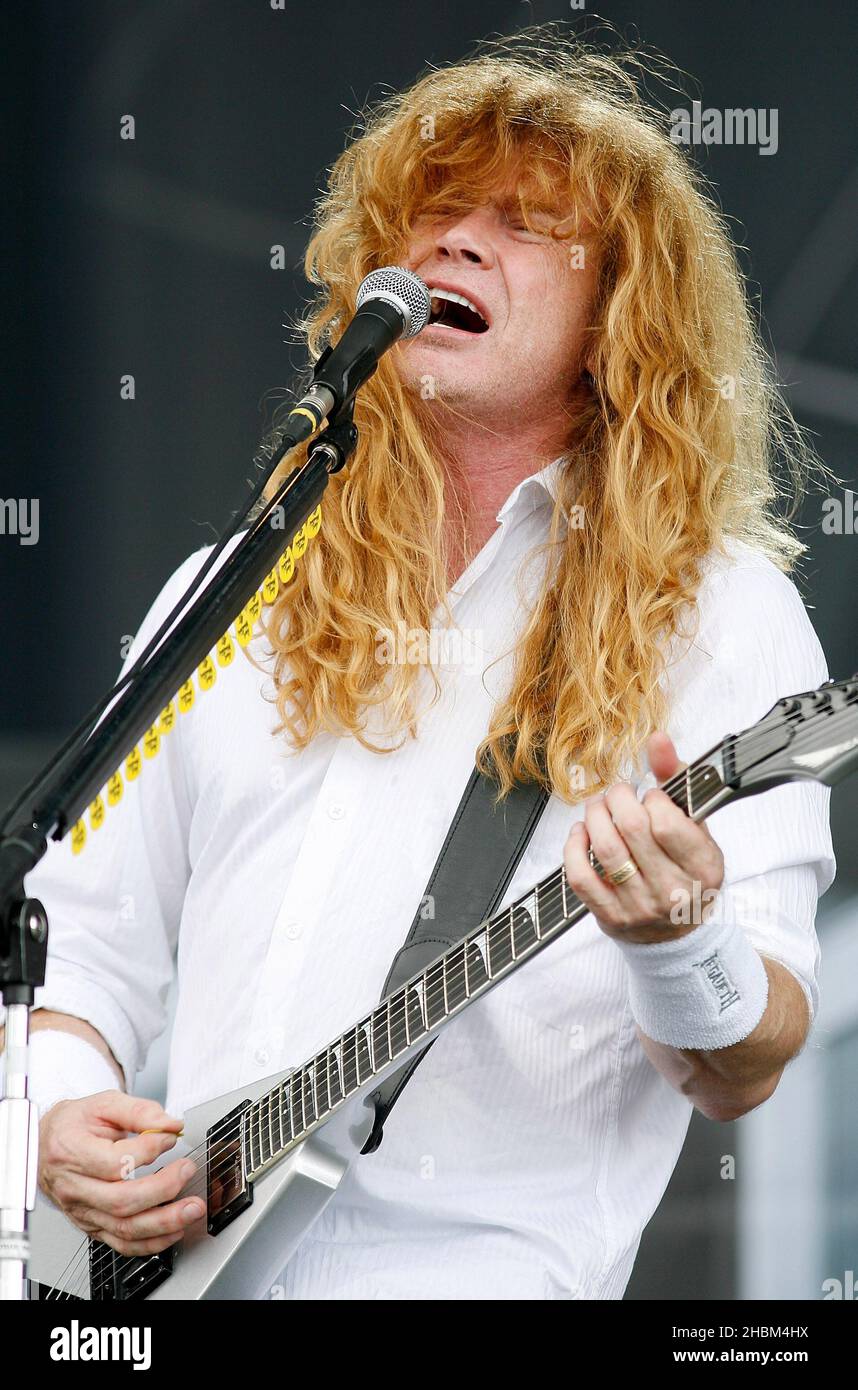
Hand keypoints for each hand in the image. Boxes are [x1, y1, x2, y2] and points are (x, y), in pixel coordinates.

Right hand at [39, 1091, 205, 1256]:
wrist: (46, 1146)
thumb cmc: (73, 1125)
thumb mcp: (103, 1104)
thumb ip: (139, 1111)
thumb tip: (170, 1124)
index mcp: (72, 1152)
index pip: (114, 1162)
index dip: (148, 1150)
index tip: (169, 1137)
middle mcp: (74, 1188)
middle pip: (121, 1200)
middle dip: (163, 1189)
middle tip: (187, 1170)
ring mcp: (82, 1211)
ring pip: (124, 1228)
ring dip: (164, 1222)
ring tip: (191, 1209)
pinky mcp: (91, 1227)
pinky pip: (121, 1243)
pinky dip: (151, 1242)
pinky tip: (174, 1230)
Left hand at [563, 732, 724, 944]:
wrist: (677, 934)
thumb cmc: (687, 873)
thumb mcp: (696, 829)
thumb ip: (678, 782)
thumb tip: (658, 739)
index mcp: (703, 867)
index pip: (667, 822)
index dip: (652, 799)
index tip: (651, 797)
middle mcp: (673, 890)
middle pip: (632, 829)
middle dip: (618, 798)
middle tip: (618, 794)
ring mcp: (640, 906)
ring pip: (605, 849)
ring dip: (595, 816)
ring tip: (599, 807)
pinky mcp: (610, 916)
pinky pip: (580, 877)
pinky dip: (574, 847)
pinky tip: (582, 833)